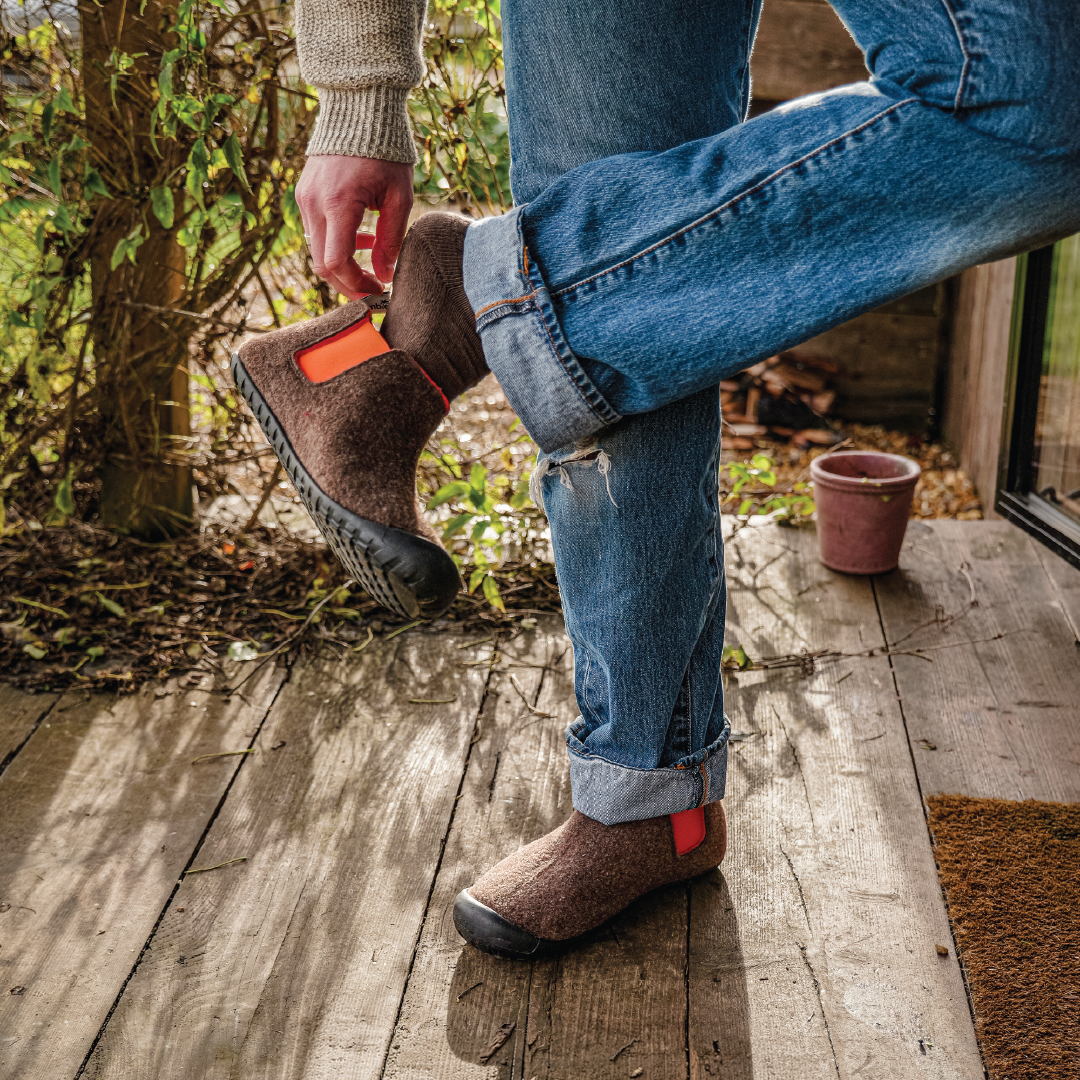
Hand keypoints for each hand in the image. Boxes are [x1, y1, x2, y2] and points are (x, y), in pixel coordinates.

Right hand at [295, 155, 413, 298]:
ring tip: (371, 260)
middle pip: (322, 264)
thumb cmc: (386, 151)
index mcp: (338, 204)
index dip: (356, 285)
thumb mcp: (399, 198)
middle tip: (373, 288)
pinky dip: (335, 243)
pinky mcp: (303, 193)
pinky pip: (316, 231)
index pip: (336, 263)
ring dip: (342, 264)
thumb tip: (384, 275)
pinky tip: (361, 237)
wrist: (359, 108)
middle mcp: (314, 203)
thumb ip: (391, 240)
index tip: (378, 291)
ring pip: (317, 250)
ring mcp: (304, 198)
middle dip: (348, 283)